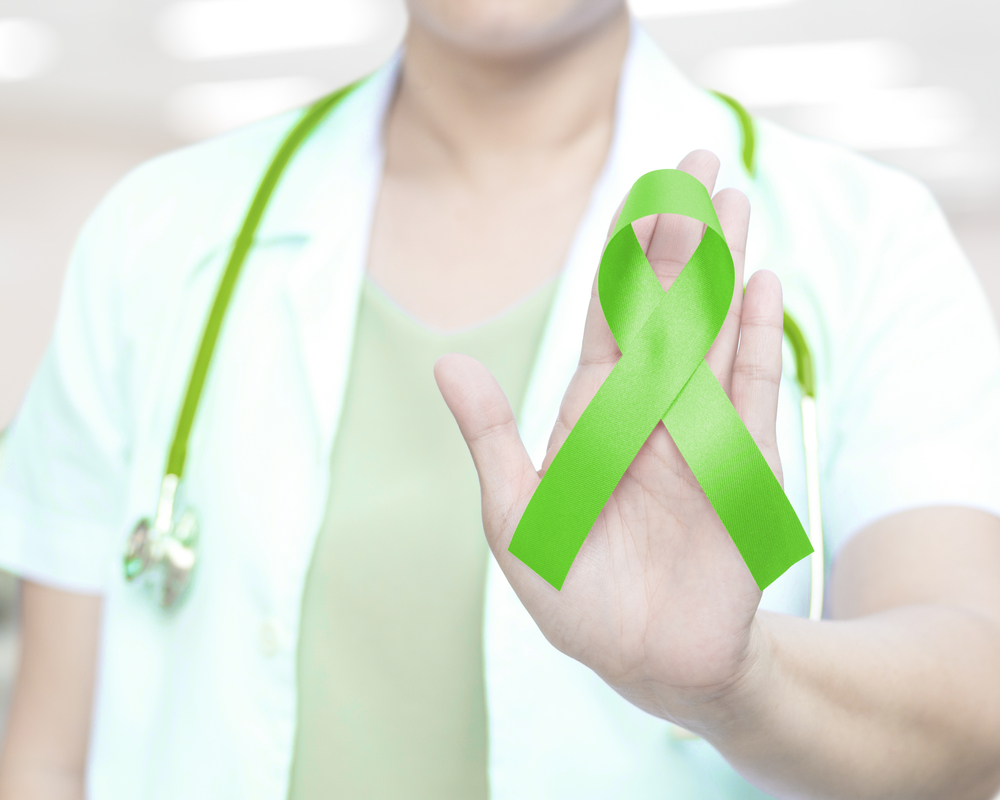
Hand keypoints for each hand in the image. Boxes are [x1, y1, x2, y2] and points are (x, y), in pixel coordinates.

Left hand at [435, 150, 784, 731]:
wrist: (647, 662)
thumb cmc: (575, 595)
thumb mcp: (517, 517)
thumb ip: (490, 438)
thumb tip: (446, 362)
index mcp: (593, 414)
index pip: (611, 315)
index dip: (624, 254)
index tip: (641, 194)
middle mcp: (649, 409)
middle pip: (668, 305)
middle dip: (681, 235)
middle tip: (698, 158)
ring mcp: (699, 432)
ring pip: (713, 332)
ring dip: (722, 268)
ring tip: (734, 201)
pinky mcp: (743, 468)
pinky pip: (754, 393)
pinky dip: (758, 341)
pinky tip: (760, 287)